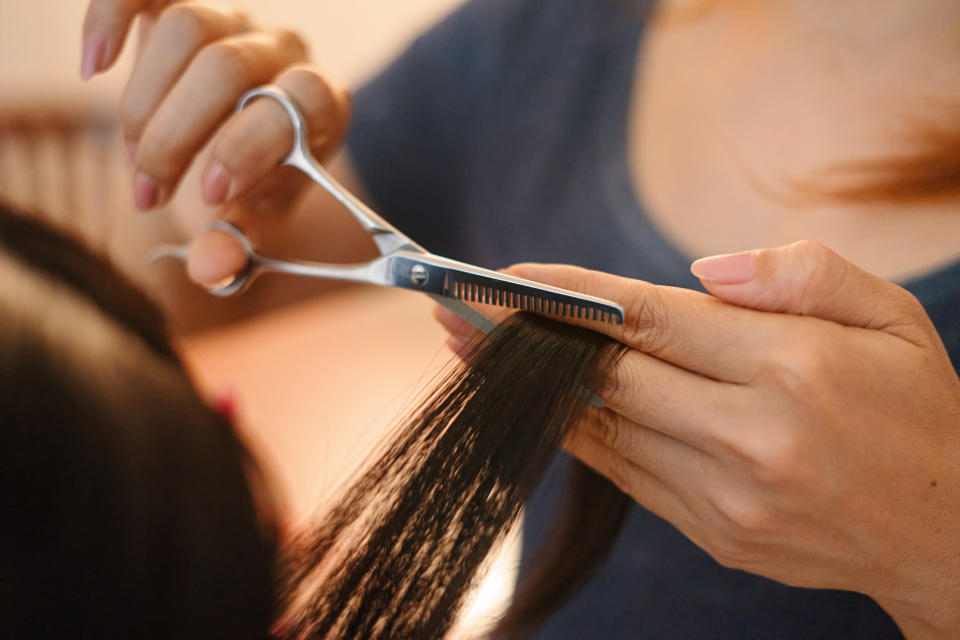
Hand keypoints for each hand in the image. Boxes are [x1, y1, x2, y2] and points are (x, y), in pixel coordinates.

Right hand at [81, 0, 350, 284]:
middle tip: (150, 194)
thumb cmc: (251, 197)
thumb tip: (210, 262)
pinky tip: (93, 67)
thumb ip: (238, 252)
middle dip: (177, 137)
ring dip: (143, 103)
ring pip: (187, 27)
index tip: (209, 194)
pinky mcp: (186, 12)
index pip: (301, 101)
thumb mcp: (253, 233)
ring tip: (134, 161)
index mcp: (321, 108)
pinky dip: (110, 14)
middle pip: (228, 67)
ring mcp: (237, 27)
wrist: (232, 165)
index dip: (249, 143)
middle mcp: (286, 55)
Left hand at [435, 241, 959, 638]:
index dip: (571, 295)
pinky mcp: (715, 533)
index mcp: (792, 369)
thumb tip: (701, 272)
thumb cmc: (918, 408)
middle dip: (528, 338)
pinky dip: (576, 433)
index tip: (507, 278)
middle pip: (610, 375)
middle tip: (460, 310)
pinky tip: (536, 404)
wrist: (951, 532)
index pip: (651, 319)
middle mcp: (752, 437)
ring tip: (473, 352)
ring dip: (533, 387)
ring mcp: (728, 497)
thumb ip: (797, 275)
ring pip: (604, 429)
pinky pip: (625, 474)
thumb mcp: (889, 315)